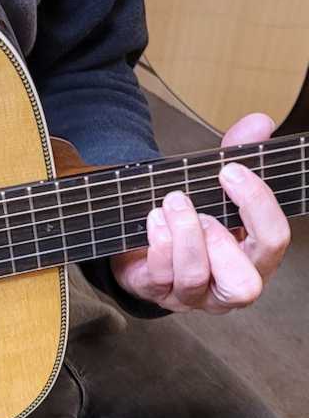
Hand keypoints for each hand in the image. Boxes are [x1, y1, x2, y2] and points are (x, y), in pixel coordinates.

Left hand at [112, 113, 290, 312]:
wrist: (143, 243)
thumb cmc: (191, 217)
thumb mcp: (215, 185)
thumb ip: (237, 153)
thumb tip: (259, 122)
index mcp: (255, 258)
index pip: (274, 240)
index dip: (257, 204)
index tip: (230, 170)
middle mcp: (229, 287)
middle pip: (246, 285)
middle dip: (221, 242)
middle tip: (202, 210)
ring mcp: (193, 296)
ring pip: (195, 277)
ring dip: (183, 234)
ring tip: (172, 203)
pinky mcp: (158, 294)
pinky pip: (160, 276)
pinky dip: (158, 243)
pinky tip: (155, 220)